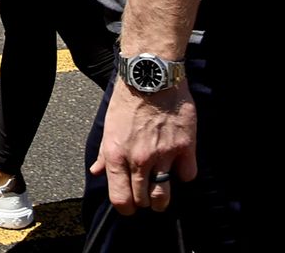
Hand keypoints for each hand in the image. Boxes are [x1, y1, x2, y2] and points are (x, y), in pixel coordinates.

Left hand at [90, 81, 197, 214]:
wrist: (151, 76)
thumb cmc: (127, 99)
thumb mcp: (108, 126)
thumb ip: (103, 153)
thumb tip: (96, 172)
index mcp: (116, 156)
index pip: (121, 200)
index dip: (127, 208)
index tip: (131, 206)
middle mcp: (138, 160)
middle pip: (144, 201)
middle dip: (145, 202)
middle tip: (147, 193)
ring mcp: (163, 155)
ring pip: (165, 195)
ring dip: (164, 197)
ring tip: (163, 188)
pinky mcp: (185, 148)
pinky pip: (187, 176)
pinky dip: (184, 173)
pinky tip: (179, 164)